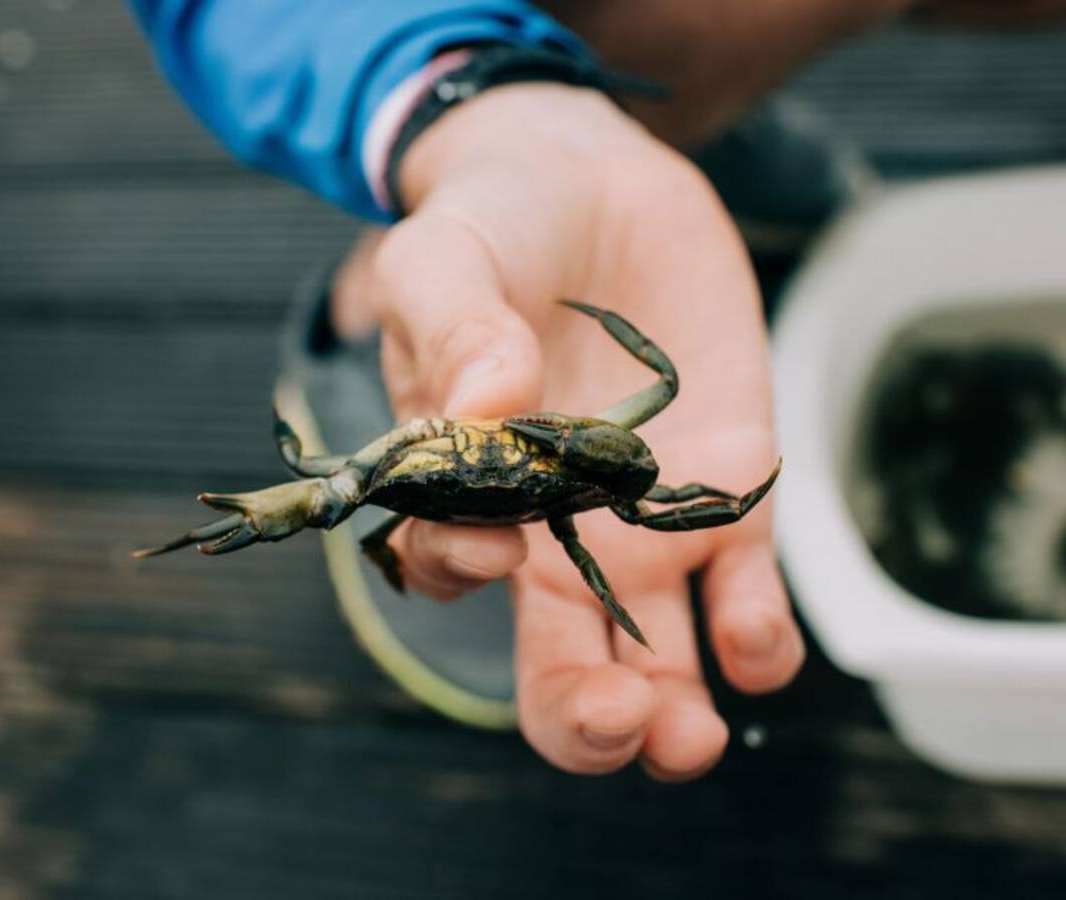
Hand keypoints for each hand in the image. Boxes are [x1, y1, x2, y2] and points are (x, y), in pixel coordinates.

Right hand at [335, 83, 803, 775]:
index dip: (465, 572)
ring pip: (654, 658)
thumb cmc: (493, 224)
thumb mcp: (446, 259)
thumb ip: (455, 330)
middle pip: (559, 664)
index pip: (450, 567)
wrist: (592, 180)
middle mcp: (550, 533)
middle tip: (615, 723)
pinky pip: (742, 592)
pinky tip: (755, 645)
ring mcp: (640, 525)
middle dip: (583, 717)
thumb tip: (484, 409)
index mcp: (464, 491)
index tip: (495, 546)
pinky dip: (753, 636)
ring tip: (690, 734)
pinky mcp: (724, 495)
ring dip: (674, 714)